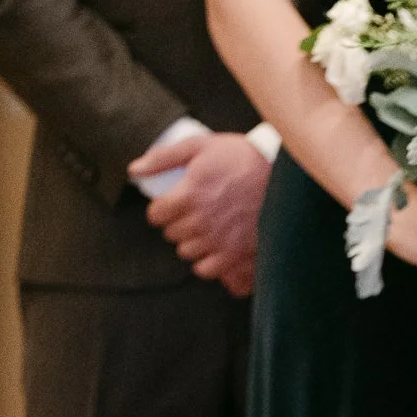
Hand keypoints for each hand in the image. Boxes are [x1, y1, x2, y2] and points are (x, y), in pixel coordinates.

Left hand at [130, 132, 269, 297]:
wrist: (282, 180)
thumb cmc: (241, 159)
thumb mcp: (200, 146)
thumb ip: (164, 158)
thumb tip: (134, 170)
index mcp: (187, 195)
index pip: (155, 216)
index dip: (161, 209)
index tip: (171, 205)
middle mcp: (199, 221)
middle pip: (171, 235)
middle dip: (177, 224)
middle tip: (193, 214)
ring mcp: (216, 241)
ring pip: (186, 252)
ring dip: (192, 242)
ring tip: (205, 229)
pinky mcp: (233, 255)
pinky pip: (205, 270)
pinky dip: (206, 261)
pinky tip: (213, 248)